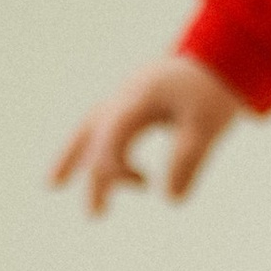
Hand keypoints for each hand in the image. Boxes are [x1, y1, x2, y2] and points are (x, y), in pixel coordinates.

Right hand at [52, 51, 243, 212]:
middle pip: (96, 136)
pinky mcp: (128, 100)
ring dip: (73, 157)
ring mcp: (123, 95)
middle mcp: (124, 95)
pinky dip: (91, 146)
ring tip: (52, 184)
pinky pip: (101, 124)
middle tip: (95, 216)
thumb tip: (171, 200)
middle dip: (95, 176)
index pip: (113, 135)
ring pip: (89, 127)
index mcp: (140, 97)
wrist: (219, 54)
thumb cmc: (213, 91)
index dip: (117, 166)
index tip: (145, 185)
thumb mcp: (208, 126)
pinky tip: (97, 172)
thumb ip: (189, 160)